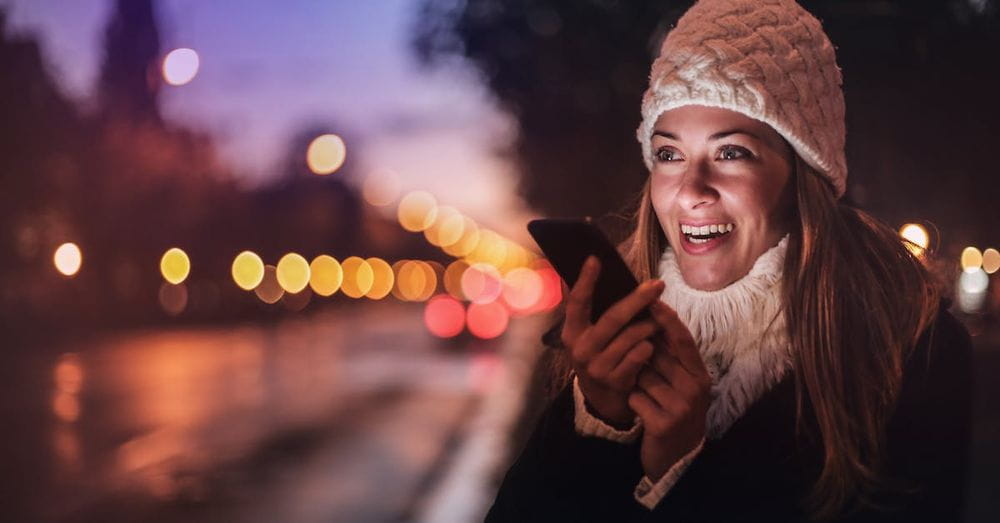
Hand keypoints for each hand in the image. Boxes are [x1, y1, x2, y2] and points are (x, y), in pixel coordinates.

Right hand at [561, 256, 665, 425]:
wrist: (603, 400)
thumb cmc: (600, 356)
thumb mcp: (589, 335)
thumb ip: (591, 310)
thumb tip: (593, 270)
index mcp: (571, 332)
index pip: (577, 302)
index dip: (585, 281)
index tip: (595, 259)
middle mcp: (581, 349)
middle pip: (613, 317)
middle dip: (638, 299)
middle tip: (658, 285)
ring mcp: (597, 367)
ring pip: (632, 336)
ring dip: (650, 325)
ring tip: (658, 320)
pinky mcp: (615, 381)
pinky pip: (640, 354)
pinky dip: (649, 347)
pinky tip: (652, 345)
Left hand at [628, 300, 710, 480]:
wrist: (677, 458)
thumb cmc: (674, 411)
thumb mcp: (681, 383)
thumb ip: (671, 357)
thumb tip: (652, 317)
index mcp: (700, 375)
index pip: (683, 340)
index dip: (667, 319)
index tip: (652, 300)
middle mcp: (695, 389)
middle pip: (657, 356)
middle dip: (642, 357)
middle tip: (641, 367)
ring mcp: (680, 408)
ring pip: (642, 377)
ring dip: (636, 383)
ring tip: (647, 397)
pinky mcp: (663, 424)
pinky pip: (635, 399)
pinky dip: (632, 402)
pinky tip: (641, 412)